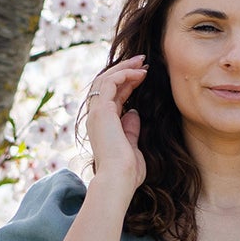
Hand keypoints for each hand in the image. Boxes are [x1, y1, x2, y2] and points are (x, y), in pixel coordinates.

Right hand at [84, 54, 147, 198]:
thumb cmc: (127, 172)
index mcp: (102, 125)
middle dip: (124, 70)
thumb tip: (134, 112)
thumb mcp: (132, 147)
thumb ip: (131, 129)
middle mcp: (96, 117)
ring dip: (125, 68)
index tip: (143, 75)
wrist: (118, 179)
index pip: (113, 97)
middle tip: (142, 61)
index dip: (127, 83)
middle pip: (106, 84)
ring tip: (142, 63)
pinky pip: (110, 83)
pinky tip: (140, 74)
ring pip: (106, 79)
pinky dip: (124, 75)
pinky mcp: (101, 110)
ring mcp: (96, 113)